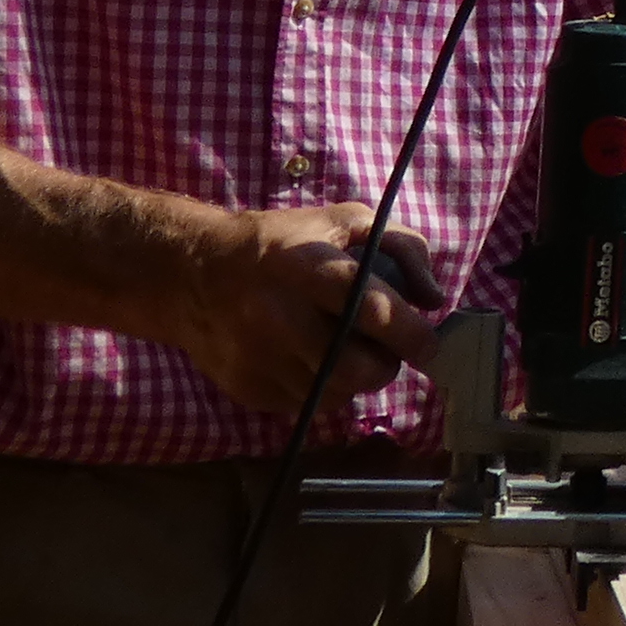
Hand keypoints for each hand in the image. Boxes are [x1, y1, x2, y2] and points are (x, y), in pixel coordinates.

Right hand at [169, 202, 436, 414]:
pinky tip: (311, 360)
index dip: (410, 333)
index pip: (370, 308)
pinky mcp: (248, 389)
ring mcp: (260, 358)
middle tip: (384, 351)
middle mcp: (280, 317)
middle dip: (384, 366)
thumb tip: (433, 299)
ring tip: (345, 351)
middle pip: (356, 369)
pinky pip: (305, 405)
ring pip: (335, 394)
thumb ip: (400, 246)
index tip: (428, 343)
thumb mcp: (341, 221)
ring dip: (353, 379)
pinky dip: (321, 388)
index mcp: (306, 267)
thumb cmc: (280, 243)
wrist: (193, 273)